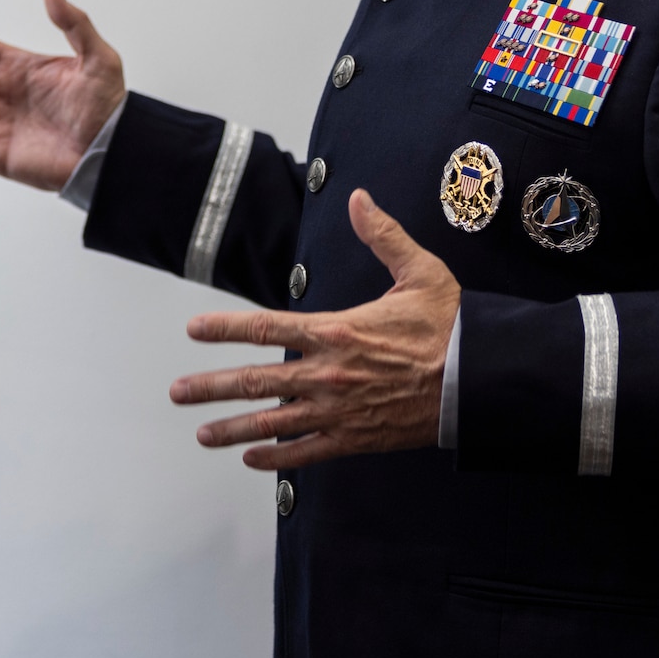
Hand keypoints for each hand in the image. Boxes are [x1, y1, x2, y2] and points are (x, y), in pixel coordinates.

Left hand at [169, 189, 460, 467]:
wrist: (480, 381)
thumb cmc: (452, 327)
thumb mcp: (419, 271)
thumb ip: (382, 235)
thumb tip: (359, 199)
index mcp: (336, 331)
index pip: (265, 328)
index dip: (224, 328)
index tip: (193, 330)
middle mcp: (328, 374)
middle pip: (255, 382)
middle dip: (211, 388)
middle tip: (178, 393)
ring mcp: (338, 411)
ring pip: (273, 422)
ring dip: (233, 428)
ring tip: (204, 433)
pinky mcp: (355, 439)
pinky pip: (306, 452)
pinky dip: (276, 457)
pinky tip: (252, 459)